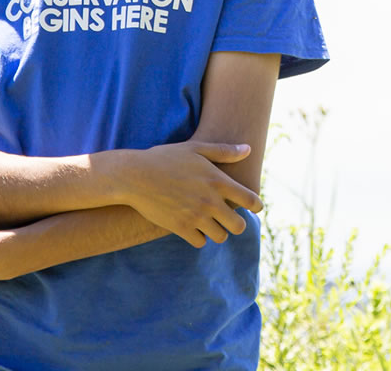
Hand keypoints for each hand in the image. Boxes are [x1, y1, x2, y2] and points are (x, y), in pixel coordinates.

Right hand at [117, 141, 262, 248]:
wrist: (134, 176)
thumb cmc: (165, 158)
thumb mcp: (195, 148)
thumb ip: (223, 151)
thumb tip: (247, 149)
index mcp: (218, 180)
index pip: (250, 200)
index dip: (256, 206)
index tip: (255, 208)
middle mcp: (210, 201)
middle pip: (239, 226)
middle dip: (237, 224)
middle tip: (230, 220)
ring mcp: (195, 216)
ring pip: (220, 237)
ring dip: (218, 232)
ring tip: (211, 224)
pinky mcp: (180, 228)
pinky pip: (200, 242)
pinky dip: (199, 237)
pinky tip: (194, 228)